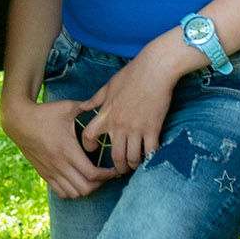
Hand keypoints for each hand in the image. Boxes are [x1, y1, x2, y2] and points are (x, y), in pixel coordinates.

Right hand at [0, 92, 109, 200]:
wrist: (18, 120)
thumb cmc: (45, 113)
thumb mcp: (68, 107)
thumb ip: (87, 107)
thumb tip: (104, 103)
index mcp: (68, 150)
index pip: (92, 174)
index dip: (107, 175)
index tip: (115, 170)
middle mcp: (59, 164)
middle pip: (85, 188)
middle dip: (100, 184)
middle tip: (106, 175)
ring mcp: (51, 171)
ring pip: (74, 193)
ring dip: (86, 189)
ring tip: (93, 179)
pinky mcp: (44, 173)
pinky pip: (61, 192)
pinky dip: (72, 191)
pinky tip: (77, 181)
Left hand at [75, 43, 184, 178]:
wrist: (155, 68)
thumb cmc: (132, 74)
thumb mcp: (109, 85)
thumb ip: (96, 99)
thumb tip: (83, 107)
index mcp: (106, 114)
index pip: (88, 136)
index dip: (88, 146)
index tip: (94, 149)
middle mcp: (118, 125)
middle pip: (114, 155)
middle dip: (118, 166)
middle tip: (121, 169)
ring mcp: (136, 128)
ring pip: (132, 157)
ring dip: (134, 165)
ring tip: (136, 166)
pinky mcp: (153, 128)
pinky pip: (150, 151)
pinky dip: (150, 158)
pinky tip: (151, 158)